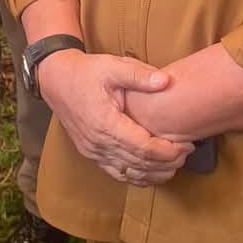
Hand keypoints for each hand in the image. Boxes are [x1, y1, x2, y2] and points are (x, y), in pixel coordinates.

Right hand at [39, 50, 192, 185]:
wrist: (56, 80)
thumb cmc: (85, 72)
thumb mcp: (112, 66)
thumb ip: (139, 75)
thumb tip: (166, 81)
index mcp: (105, 123)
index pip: (143, 148)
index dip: (168, 151)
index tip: (186, 145)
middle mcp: (98, 142)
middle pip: (140, 164)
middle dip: (167, 163)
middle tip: (187, 153)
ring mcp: (93, 151)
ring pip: (129, 173)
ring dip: (155, 174)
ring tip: (175, 164)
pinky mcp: (91, 153)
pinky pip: (117, 173)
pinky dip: (137, 176)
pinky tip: (152, 172)